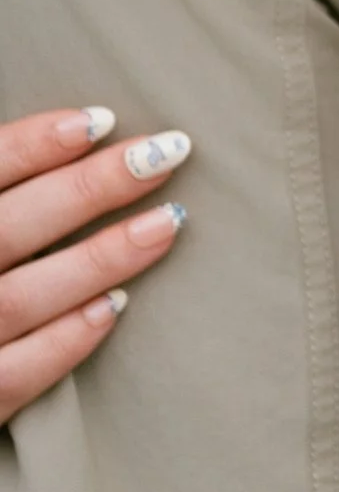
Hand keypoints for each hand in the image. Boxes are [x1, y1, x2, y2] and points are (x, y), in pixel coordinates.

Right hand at [0, 110, 192, 422]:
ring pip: (23, 298)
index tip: (101, 119)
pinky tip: (116, 307)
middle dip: (89, 188)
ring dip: (99, 259)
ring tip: (168, 223)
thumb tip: (79, 134)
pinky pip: (16, 373)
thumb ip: (2, 195)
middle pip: (11, 229)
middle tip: (166, 154)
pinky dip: (65, 340)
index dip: (32, 145)